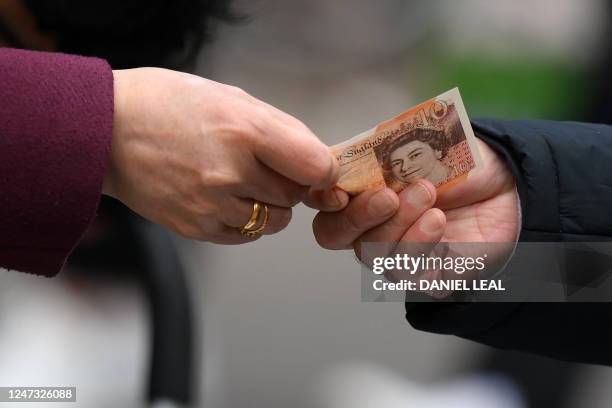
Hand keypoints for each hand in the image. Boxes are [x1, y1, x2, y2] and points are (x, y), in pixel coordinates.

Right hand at [104, 68, 337, 243]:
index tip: (314, 168)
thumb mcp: (231, 98)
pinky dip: (246, 221)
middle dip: (290, 183)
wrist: (107, 131)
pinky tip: (226, 198)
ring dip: (270, 205)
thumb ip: (280, 130)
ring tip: (241, 182)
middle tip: (264, 166)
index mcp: (244, 130)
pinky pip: (245, 235)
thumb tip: (317, 160)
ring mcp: (212, 204)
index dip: (322, 169)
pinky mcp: (196, 228)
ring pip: (274, 221)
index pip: (316, 167)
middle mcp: (230, 172)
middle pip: (295, 196)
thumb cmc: (169, 105)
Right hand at [310, 138, 518, 269]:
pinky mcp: (429, 275)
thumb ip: (383, 152)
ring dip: (401, 229)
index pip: (325, 206)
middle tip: (392, 195)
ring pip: (374, 257)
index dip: (323, 201)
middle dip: (361, 216)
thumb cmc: (461, 162)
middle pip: (336, 236)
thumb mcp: (421, 145)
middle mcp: (371, 227)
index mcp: (362, 194)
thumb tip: (348, 157)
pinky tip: (443, 231)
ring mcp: (397, 253)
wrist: (510, 183)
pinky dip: (423, 252)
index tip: (340, 191)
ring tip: (432, 203)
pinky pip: (411, 277)